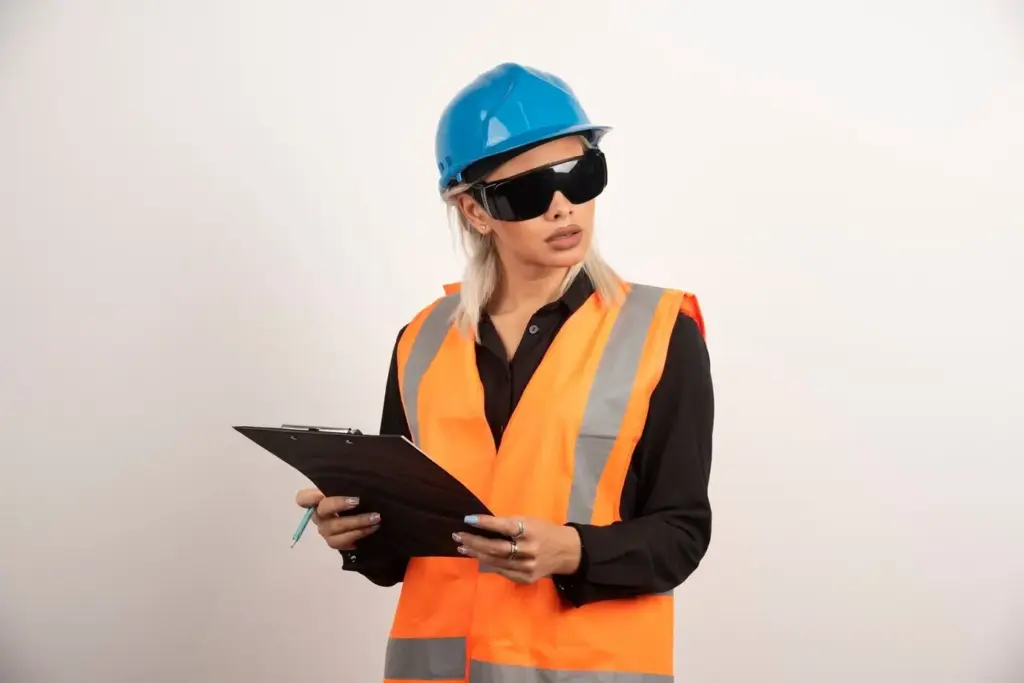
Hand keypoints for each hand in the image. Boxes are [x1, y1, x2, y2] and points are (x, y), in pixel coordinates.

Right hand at [295, 488, 379, 550]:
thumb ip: (352, 480)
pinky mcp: (334, 542)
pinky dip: (356, 536)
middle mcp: (319, 515)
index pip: (303, 498)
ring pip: (334, 530)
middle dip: (340, 506)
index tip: (325, 493)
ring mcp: (325, 530)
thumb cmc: (360, 495)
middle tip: (359, 501)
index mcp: (319, 499)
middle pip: (323, 511)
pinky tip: (370, 530)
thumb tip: (361, 471)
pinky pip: (340, 543)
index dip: (310, 497)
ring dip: (356, 524)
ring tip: (376, 519)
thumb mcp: (356, 484)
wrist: (368, 514)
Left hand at [453, 515, 581, 584]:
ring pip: (496, 561)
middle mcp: (529, 549)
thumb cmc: (544, 531)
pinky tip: (478, 556)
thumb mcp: (530, 522)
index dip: (486, 523)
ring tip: (463, 547)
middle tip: (458, 536)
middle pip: (496, 548)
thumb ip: (509, 525)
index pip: (505, 527)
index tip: (468, 519)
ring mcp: (527, 566)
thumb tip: (481, 526)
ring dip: (476, 553)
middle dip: (474, 542)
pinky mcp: (525, 578)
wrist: (566, 552)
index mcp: (531, 531)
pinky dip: (489, 563)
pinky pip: (502, 570)